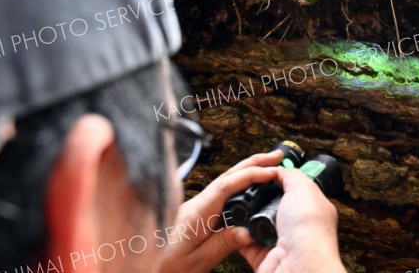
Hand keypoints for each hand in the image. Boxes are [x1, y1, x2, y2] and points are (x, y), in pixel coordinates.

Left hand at [159, 150, 283, 272]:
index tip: (270, 171)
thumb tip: (247, 231)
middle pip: (228, 176)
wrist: (143, 269)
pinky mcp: (197, 211)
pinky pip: (221, 192)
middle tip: (275, 156)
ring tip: (268, 166)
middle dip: (253, 163)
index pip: (226, 185)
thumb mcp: (197, 261)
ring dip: (247, 171)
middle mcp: (196, 204)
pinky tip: (248, 185)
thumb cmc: (164, 266)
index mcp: (196, 213)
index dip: (250, 175)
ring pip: (225, 181)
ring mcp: (196, 206)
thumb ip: (222, 245)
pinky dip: (238, 183)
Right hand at [239, 168, 346, 272]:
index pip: (291, 190)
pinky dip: (237, 234)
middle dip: (257, 198)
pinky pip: (243, 241)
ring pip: (254, 223)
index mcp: (309, 209)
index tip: (261, 173)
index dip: (277, 181)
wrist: (298, 265)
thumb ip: (291, 175)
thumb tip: (279, 170)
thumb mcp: (304, 189)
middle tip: (244, 188)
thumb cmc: (308, 229)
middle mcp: (294, 226)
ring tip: (235, 204)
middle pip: (269, 205)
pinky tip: (233, 224)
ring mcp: (278, 241)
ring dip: (244, 216)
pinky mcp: (261, 255)